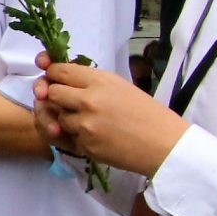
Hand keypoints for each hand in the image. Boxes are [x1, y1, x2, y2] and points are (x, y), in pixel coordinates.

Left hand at [34, 55, 187, 175]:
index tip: (55, 79)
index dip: (52, 74)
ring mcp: (84, 124)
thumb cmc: (147, 113)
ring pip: (58, 117)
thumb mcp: (119, 86)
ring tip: (90, 121)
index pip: (58, 70)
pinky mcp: (85, 145)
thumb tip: (61, 78)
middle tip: (69, 102)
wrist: (164, 145)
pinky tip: (96, 136)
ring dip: (67, 119)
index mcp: (99, 80)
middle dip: (56, 97)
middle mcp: (88, 99)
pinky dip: (77, 137)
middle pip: (52, 93)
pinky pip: (68, 137)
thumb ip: (90, 82)